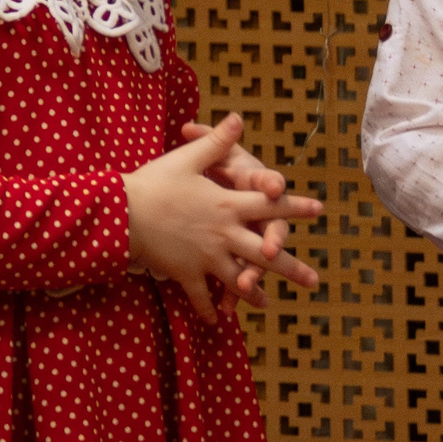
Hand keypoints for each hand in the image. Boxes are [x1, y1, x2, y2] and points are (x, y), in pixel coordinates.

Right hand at [123, 120, 323, 323]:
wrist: (122, 215)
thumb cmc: (154, 182)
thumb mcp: (187, 158)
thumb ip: (217, 142)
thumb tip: (238, 118)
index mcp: (228, 205)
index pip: (269, 205)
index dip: (295, 207)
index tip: (320, 210)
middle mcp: (224, 234)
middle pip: (264, 254)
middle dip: (291, 267)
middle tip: (314, 281)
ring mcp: (207, 257)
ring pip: (238, 279)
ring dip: (254, 294)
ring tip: (268, 305)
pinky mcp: (187, 273)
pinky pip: (201, 295)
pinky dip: (208, 308)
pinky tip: (216, 322)